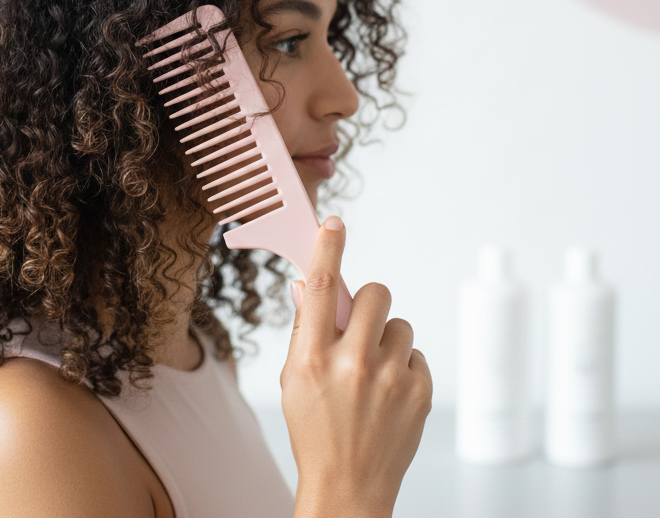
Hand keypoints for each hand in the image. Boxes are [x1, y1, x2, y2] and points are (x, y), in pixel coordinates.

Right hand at [281, 216, 432, 517]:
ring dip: (387, 338)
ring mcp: (391, 379)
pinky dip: (403, 367)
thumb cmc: (315, 432)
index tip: (334, 225)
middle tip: (360, 323)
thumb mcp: (292, 380)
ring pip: (400, 324)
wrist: (348, 486)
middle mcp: (353, 365)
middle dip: (369, 301)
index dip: (328, 249)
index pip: (321, 289)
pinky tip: (388, 393)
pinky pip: (416, 354)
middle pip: (376, 294)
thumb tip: (308, 287)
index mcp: (312, 359)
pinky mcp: (419, 392)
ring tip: (373, 371)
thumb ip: (302, 332)